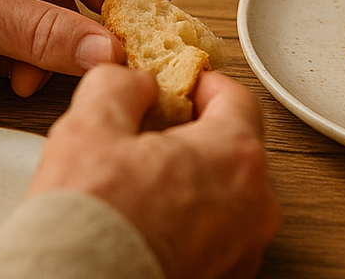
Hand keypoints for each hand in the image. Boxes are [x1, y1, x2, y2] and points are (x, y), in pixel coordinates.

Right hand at [29, 65, 280, 278]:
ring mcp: (245, 248)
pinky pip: (217, 238)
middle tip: (151, 139)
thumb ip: (120, 87)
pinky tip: (150, 226)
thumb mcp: (90, 128)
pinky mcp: (226, 278)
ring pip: (227, 197)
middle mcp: (256, 204)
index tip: (178, 89)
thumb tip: (136, 84)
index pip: (237, 98)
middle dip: (195, 138)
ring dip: (193, 185)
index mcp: (236, 156)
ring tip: (144, 188)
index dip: (200, 87)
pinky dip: (191, 226)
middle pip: (234, 149)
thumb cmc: (89, 223)